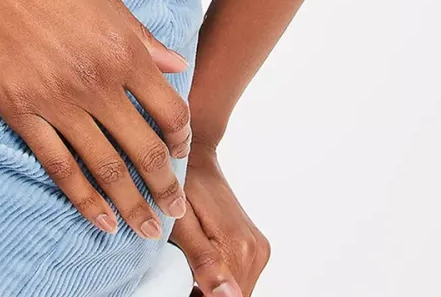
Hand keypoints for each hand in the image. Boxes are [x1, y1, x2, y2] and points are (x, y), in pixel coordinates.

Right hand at [0, 0, 193, 238]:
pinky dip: (83, 198)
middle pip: (144, 150)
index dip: (180, 138)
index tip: (181, 152)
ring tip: (143, 229)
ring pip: (105, 168)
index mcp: (121, 46)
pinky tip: (99, 217)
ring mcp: (55, 99)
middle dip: (163, 188)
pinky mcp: (18, 108)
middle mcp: (95, 80)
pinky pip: (58, 165)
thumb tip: (172, 64)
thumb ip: (137, 32)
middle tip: (173, 213)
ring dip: (130, 205)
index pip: (169, 111)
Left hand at [169, 141, 269, 296]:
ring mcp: (259, 248)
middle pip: (235, 295)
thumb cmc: (182, 186)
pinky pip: (241, 275)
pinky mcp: (256, 245)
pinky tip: (202, 263)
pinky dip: (222, 277)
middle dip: (209, 294)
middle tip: (182, 273)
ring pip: (238, 289)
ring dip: (215, 288)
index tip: (181, 284)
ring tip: (189, 266)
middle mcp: (256, 250)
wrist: (195, 157)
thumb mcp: (181, 224)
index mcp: (239, 247)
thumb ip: (205, 261)